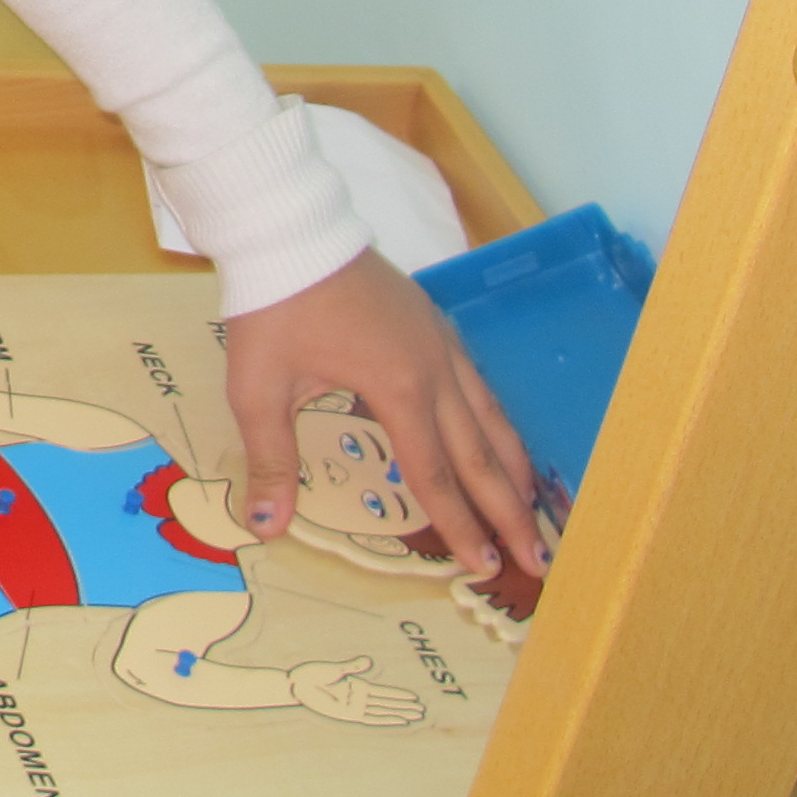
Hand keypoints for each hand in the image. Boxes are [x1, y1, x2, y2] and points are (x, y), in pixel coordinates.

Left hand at [224, 249, 541, 577]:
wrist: (289, 229)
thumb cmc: (272, 307)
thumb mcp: (258, 389)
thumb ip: (271, 460)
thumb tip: (266, 526)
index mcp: (399, 388)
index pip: (437, 474)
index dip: (459, 525)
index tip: (482, 567)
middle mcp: (435, 368)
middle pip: (481, 453)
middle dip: (510, 510)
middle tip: (538, 558)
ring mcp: (441, 342)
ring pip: (491, 416)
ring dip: (515, 467)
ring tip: (536, 510)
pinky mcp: (435, 323)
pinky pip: (480, 384)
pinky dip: (498, 421)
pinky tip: (501, 439)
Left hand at [287, 657, 421, 728]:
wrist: (298, 685)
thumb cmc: (313, 674)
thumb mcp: (335, 669)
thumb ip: (353, 667)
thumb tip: (369, 661)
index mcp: (357, 685)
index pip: (384, 692)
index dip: (399, 695)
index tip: (414, 697)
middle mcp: (359, 698)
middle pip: (387, 703)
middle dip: (404, 706)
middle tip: (423, 710)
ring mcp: (355, 707)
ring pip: (383, 712)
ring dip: (399, 714)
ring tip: (416, 716)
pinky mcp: (349, 715)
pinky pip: (371, 719)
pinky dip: (385, 720)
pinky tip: (398, 721)